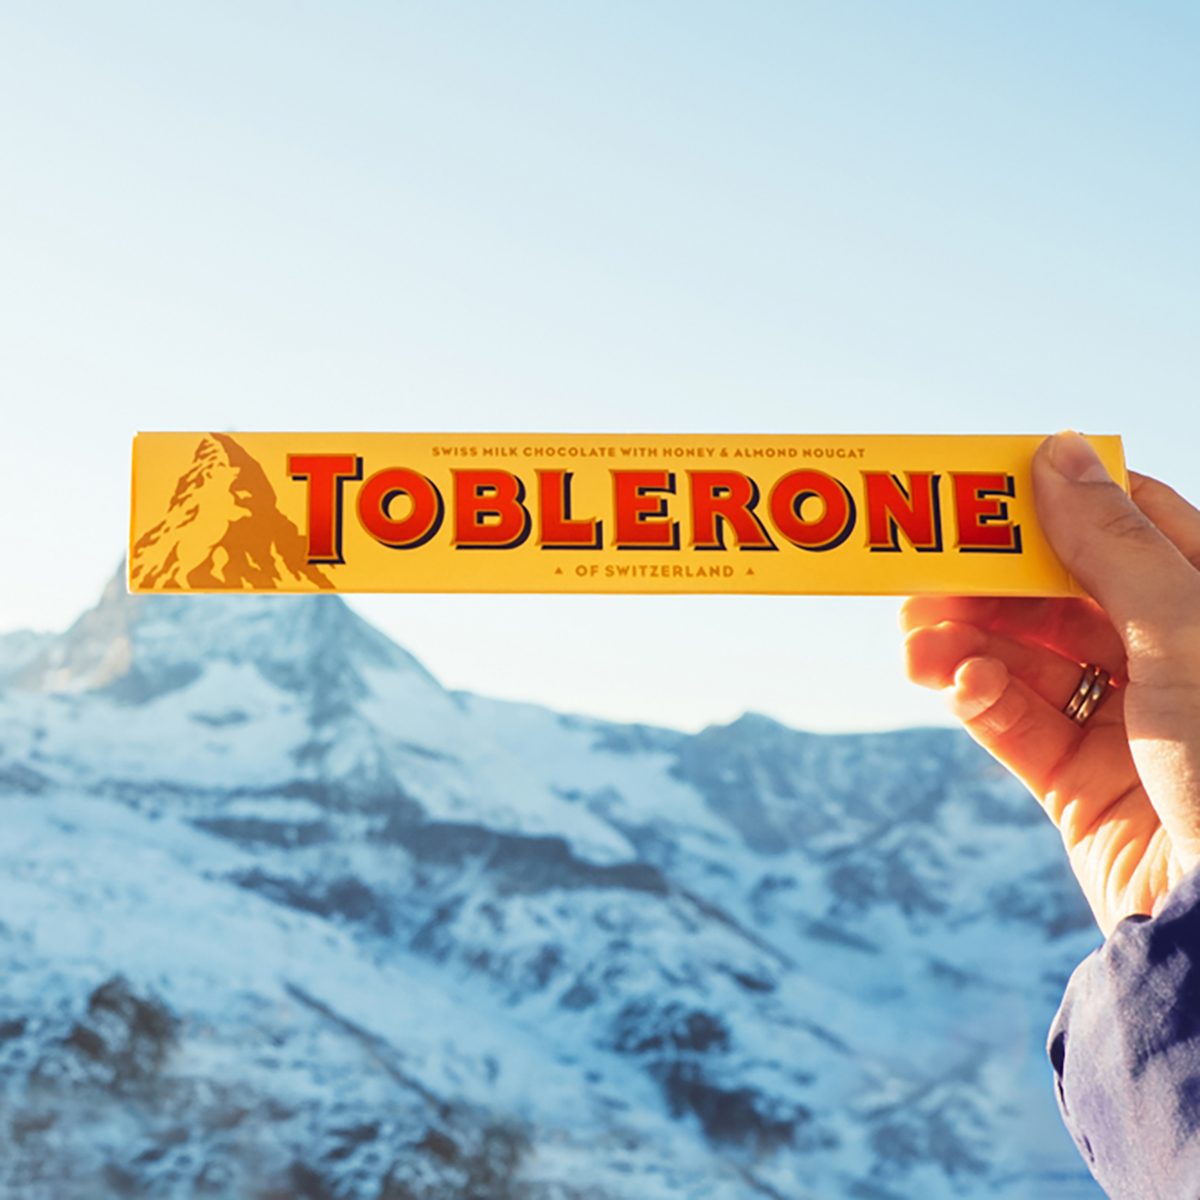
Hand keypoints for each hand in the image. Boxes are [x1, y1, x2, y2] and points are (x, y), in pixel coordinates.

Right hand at [901, 432, 1199, 935]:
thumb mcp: (1179, 631)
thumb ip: (1109, 544)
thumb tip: (1058, 449)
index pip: (1126, 528)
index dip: (1054, 504)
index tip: (984, 490)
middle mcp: (1169, 661)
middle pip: (1059, 596)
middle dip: (987, 585)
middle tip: (918, 574)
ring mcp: (1123, 724)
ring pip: (1025, 660)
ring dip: (964, 643)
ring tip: (912, 640)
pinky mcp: (1078, 784)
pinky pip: (1016, 724)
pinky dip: (980, 699)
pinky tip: (957, 684)